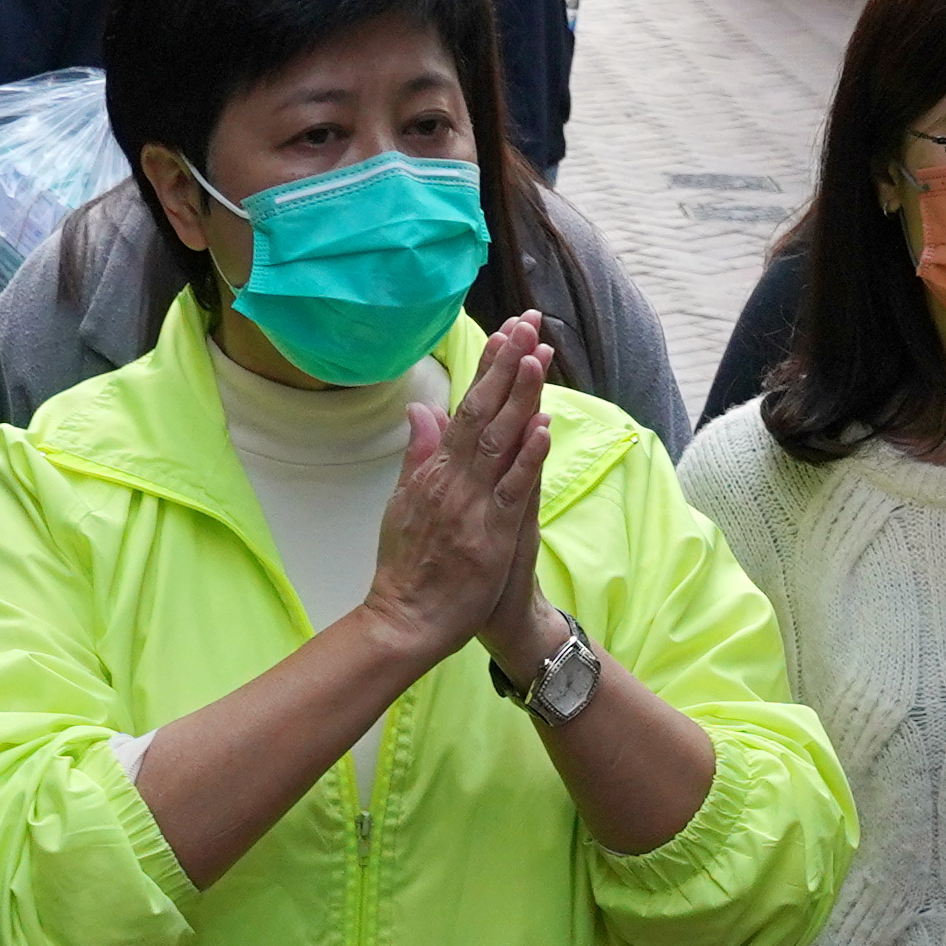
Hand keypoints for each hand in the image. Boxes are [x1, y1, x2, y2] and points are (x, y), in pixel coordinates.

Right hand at [359, 315, 553, 673]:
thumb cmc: (408, 568)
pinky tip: (542, 427)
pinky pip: (512, 490)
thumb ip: (418, 455)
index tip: (507, 332)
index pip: (465, 408)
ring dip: (521, 398)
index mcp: (434, 472)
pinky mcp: (490, 535)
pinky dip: (527, 458)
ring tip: (538, 357)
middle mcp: (452, 480)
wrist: (405, 621)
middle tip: (529, 324)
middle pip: (483, 413)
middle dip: (507, 366)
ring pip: (499, 442)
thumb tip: (420, 409)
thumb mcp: (403, 503)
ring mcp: (472, 506)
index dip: (488, 369)